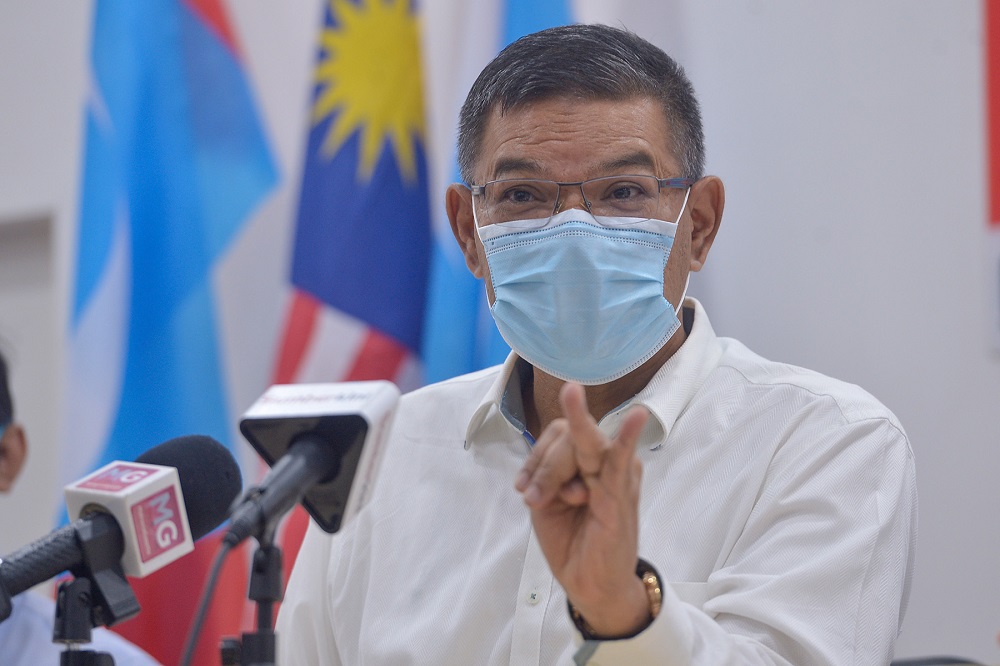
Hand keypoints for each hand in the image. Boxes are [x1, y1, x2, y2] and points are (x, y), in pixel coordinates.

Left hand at [515, 382, 650, 636]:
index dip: (536, 455)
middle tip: (533, 499)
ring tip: (558, 499)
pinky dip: (628, 437)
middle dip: (546, 466)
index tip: (522, 488)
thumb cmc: (569, 539)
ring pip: (587, 444)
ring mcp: (616, 474)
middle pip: (570, 435)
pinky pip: (623, 461)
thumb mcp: (546, 503)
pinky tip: (637, 417)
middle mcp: (603, 460)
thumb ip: (546, 477)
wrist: (588, 583)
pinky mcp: (622, 494)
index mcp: (583, 459)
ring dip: (557, 469)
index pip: (559, 433)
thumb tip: (549, 471)